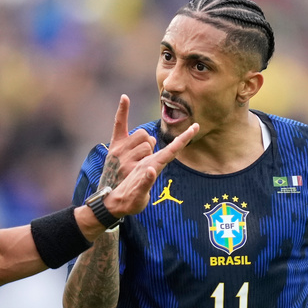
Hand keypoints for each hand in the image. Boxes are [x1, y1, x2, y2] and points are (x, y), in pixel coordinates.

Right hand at [102, 95, 197, 217]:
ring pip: (141, 139)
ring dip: (135, 152)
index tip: (196, 126)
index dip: (184, 138)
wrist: (111, 200)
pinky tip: (127, 106)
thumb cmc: (129, 197)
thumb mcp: (139, 194)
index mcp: (154, 165)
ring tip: (128, 168)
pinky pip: (120, 125)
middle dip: (146, 148)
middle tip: (138, 166)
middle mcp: (147, 159)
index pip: (172, 149)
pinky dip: (124, 112)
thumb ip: (146, 182)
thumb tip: (151, 169)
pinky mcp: (119, 149)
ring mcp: (134, 155)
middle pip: (150, 139)